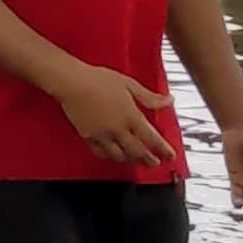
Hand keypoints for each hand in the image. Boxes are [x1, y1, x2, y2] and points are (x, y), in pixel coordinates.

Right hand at [53, 68, 179, 166]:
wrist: (72, 83)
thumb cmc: (99, 80)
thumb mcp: (129, 84)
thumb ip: (149, 97)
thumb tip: (168, 101)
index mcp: (130, 116)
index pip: (152, 139)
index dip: (163, 150)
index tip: (170, 156)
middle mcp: (118, 129)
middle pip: (137, 152)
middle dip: (148, 160)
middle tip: (154, 163)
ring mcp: (102, 135)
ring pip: (119, 156)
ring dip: (130, 160)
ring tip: (135, 160)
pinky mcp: (88, 136)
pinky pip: (101, 153)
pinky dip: (110, 157)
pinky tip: (113, 156)